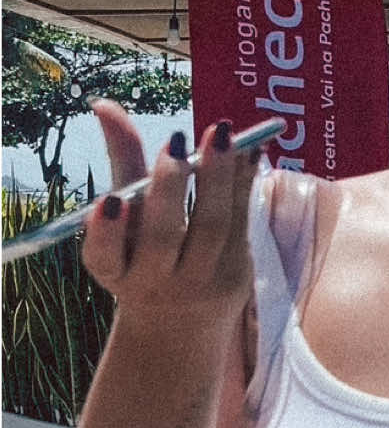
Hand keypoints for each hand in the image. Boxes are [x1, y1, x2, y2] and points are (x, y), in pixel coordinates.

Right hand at [82, 100, 257, 339]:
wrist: (182, 323)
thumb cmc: (145, 253)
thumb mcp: (126, 215)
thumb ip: (121, 161)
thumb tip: (104, 104)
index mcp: (114, 269)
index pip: (103, 256)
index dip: (106, 232)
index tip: (109, 202)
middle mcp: (152, 282)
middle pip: (163, 236)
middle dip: (169, 187)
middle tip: (176, 141)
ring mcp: (198, 283)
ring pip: (211, 228)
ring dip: (217, 179)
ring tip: (219, 135)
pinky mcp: (235, 277)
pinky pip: (241, 224)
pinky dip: (243, 184)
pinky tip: (247, 151)